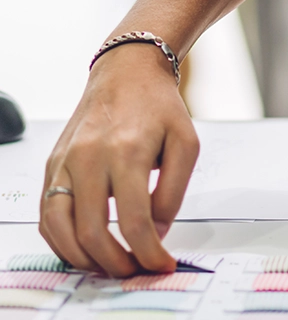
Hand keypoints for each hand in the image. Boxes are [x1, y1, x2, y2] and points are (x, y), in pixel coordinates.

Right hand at [39, 45, 198, 275]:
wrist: (126, 73)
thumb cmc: (158, 107)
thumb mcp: (186, 143)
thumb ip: (174, 191)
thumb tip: (157, 231)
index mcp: (127, 151)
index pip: (133, 220)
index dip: (148, 251)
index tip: (161, 263)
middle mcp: (88, 157)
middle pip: (91, 231)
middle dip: (115, 262)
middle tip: (135, 270)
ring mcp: (64, 162)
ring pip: (59, 228)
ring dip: (83, 258)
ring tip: (110, 265)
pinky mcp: (52, 165)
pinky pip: (46, 214)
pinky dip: (60, 240)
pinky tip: (83, 248)